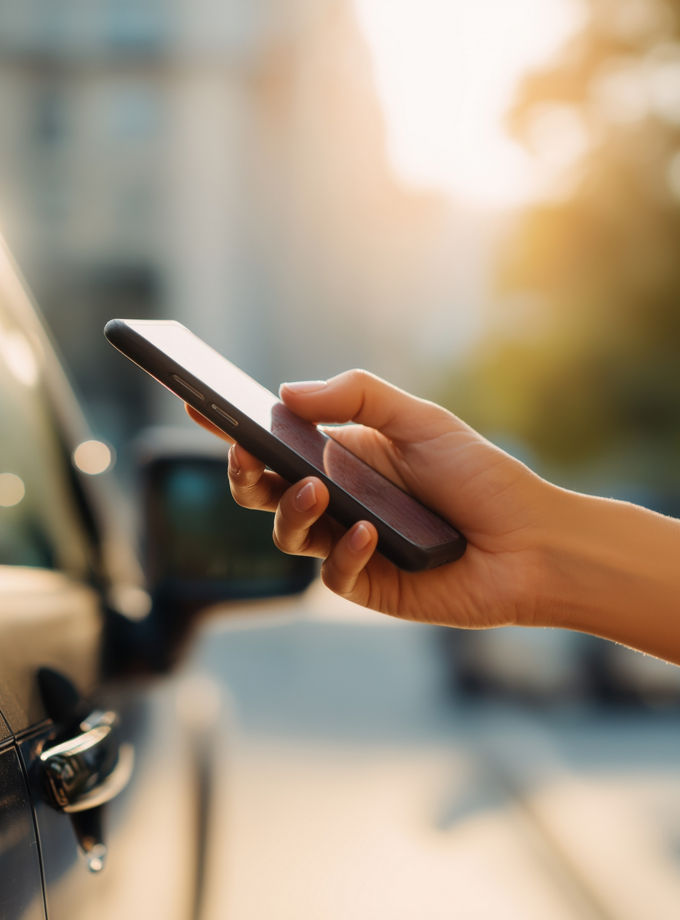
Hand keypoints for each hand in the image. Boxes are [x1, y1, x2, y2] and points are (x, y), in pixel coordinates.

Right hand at [187, 369, 556, 628]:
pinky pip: (334, 575)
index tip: (198, 403)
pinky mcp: (369, 585)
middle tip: (246, 455)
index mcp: (345, 459)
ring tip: (313, 491)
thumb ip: (358, 397)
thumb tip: (287, 393)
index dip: (235, 427)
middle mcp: (339, 502)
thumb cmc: (480, 477)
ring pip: (289, 534)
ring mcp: (350, 546)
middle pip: (267, 491)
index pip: (278, 442)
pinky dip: (344, 553)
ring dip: (290, 510)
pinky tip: (367, 534)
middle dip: (245, 473)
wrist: (532, 542)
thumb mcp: (421, 420)